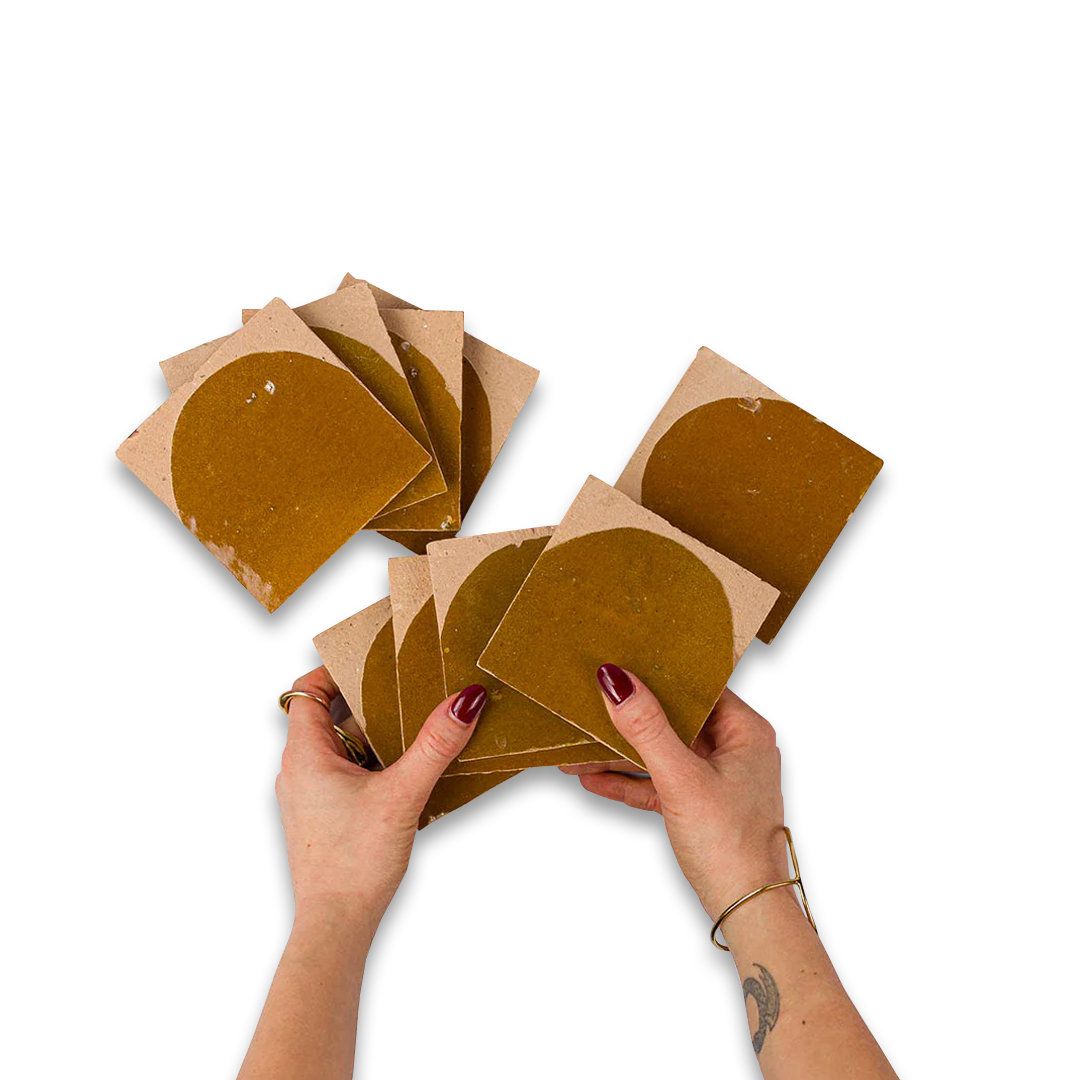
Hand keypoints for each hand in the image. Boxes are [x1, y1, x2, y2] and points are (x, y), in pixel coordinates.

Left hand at [275, 667, 486, 933]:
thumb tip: (465, 701)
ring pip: (339, 748)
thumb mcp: (402, 796)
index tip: (369, 658)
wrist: (335, 927)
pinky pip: (344, 775)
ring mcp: (308, 797)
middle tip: (405, 690)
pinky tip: (404, 775)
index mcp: (304, 755)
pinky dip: (371, 764)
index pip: (306, 690)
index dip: (334, 668)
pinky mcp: (322, 819)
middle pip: (328, 717)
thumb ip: (435, 746)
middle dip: (367, 702)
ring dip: (373, 736)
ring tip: (412, 728)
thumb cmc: (355, 864)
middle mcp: (298, 772)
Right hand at [561, 667, 787, 919]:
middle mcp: (735, 748)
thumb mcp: (681, 778)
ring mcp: (716, 778)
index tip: (622, 662)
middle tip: (592, 699)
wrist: (746, 910)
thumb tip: (616, 680)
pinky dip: (629, 780)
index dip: (660, 673)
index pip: (698, 685)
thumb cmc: (729, 843)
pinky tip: (593, 778)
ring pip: (662, 752)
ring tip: (580, 744)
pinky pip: (658, 782)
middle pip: (675, 718)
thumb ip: (647, 728)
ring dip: (622, 752)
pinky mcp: (699, 806)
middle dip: (631, 716)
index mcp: (746, 730)